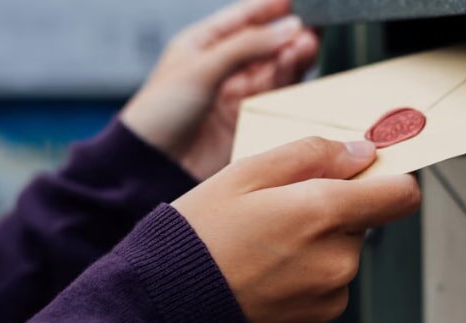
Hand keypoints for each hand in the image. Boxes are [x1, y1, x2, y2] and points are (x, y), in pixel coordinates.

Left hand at [122, 0, 318, 179]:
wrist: (154, 165)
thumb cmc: (159, 113)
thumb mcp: (202, 68)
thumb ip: (246, 46)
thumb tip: (288, 27)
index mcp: (203, 44)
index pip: (243, 17)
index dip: (270, 8)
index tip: (298, 2)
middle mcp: (223, 66)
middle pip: (264, 43)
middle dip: (288, 34)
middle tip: (311, 29)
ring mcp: (236, 93)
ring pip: (274, 67)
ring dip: (292, 56)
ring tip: (308, 45)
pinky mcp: (248, 118)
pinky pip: (276, 94)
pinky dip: (288, 79)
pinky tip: (296, 66)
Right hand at [172, 137, 420, 322]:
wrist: (166, 307)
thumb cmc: (199, 237)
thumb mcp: (246, 173)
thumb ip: (312, 154)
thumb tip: (360, 153)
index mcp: (324, 213)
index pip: (402, 195)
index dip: (389, 180)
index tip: (366, 176)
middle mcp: (337, 260)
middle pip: (364, 222)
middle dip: (332, 211)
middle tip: (279, 211)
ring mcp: (329, 296)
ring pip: (342, 254)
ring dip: (316, 245)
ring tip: (264, 246)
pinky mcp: (316, 322)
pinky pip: (325, 286)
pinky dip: (304, 276)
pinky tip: (264, 273)